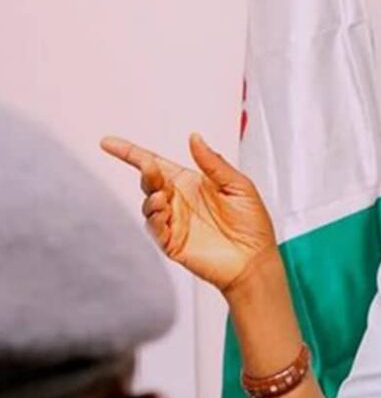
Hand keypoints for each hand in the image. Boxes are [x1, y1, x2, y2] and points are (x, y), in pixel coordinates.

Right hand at [100, 133, 276, 291]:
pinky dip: (154, 221)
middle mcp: (179, 201)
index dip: (132, 153)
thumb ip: (214, 163)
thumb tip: (194, 137)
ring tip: (162, 197)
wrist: (256, 260)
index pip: (157, 164)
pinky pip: (155, 230)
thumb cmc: (252, 224)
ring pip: (148, 205)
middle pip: (149, 182)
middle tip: (149, 168)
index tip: (108, 142)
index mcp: (191, 183)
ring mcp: (174, 222)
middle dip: (145, 173)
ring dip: (150, 198)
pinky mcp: (173, 243)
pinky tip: (164, 215)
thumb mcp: (238, 186)